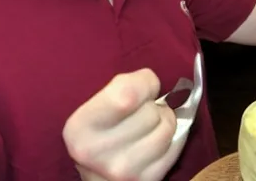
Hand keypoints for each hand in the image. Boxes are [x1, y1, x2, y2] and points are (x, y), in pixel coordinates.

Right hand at [63, 68, 180, 180]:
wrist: (99, 172)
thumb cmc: (100, 127)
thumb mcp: (96, 102)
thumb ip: (123, 85)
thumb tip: (154, 83)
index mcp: (80, 127)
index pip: (128, 94)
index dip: (145, 84)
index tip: (143, 85)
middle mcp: (98, 153)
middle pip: (151, 112)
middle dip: (152, 105)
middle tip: (141, 110)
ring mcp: (123, 172)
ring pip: (166, 128)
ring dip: (163, 120)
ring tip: (149, 124)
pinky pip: (175, 147)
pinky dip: (172, 138)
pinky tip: (156, 138)